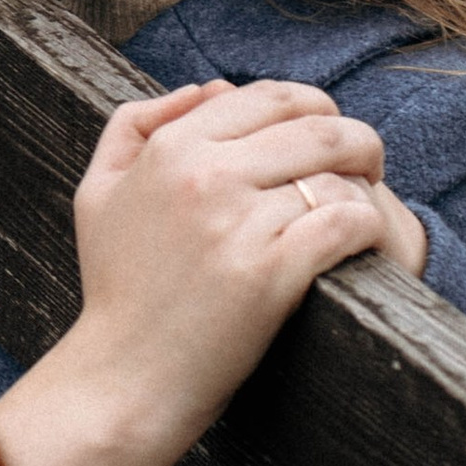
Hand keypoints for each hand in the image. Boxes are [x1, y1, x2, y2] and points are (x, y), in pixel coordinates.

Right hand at [0, 79, 391, 465]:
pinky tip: (362, 242)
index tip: (326, 137)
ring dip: (365, 186)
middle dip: (355, 141)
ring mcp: (239, 223)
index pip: (270, 96)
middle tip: (366, 168)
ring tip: (365, 203)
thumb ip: (134, 125)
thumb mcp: (97, 193)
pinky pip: (347, 222)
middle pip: (318, 125)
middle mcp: (205, 176)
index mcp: (170, 148)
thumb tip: (207, 87)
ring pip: (339, 173)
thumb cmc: (116, 288)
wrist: (125, 377)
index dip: (313, 108)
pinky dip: (367, 226)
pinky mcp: (271, 272)